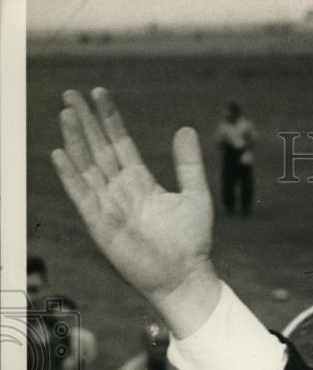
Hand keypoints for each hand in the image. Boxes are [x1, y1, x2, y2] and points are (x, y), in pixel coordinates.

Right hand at [51, 88, 220, 337]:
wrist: (185, 276)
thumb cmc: (192, 242)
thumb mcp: (196, 196)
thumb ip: (189, 164)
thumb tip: (185, 129)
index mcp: (141, 182)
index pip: (120, 143)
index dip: (109, 119)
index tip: (99, 93)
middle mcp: (120, 191)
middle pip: (98, 149)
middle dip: (85, 122)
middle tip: (72, 93)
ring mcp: (108, 206)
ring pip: (87, 167)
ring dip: (75, 141)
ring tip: (66, 113)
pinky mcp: (101, 225)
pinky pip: (82, 196)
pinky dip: (71, 176)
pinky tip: (60, 154)